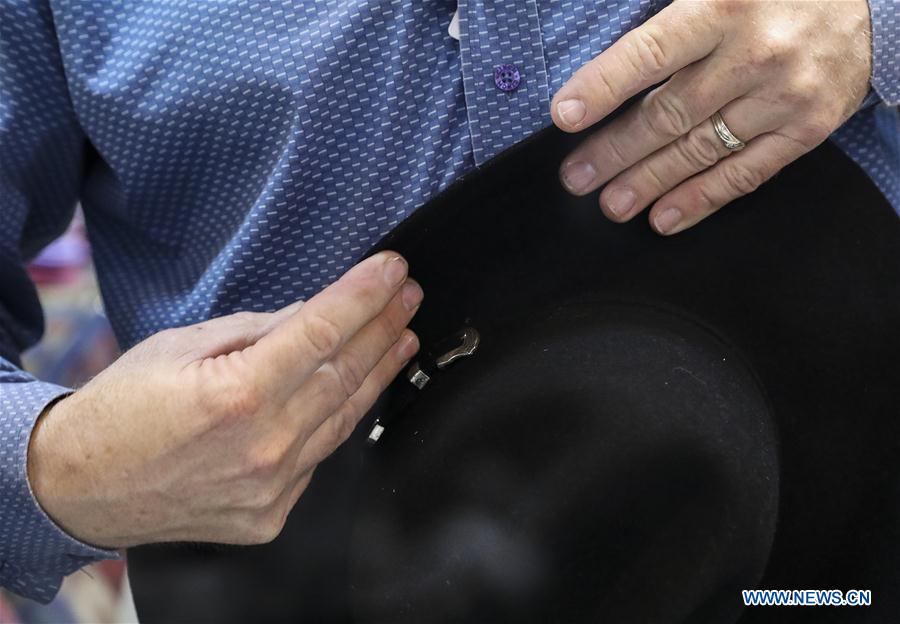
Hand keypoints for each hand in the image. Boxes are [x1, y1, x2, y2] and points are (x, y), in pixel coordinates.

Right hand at [27, 251, 421, 547]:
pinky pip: (319, 457)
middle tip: (408, 295)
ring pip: (344, 418)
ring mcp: (272, 488)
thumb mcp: (183, 345)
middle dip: (384, 326)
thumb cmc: (123, 407)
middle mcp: (264, 446)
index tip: (393, 269)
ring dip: (379, 373)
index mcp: (238, 395)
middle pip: (346, 373)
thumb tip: (314, 313)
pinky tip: (357, 391)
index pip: (323, 332)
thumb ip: (258, 331)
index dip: (365, 296)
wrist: (80, 488)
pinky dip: (338, 419)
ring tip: (403, 338)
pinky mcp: (271, 515)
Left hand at [552, 0, 872, 233]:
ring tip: (611, 204)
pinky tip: (664, 217)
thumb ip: (668, 21)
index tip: (565, 116)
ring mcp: (785, 96)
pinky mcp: (807, 130)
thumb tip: (606, 70)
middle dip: (615, 150)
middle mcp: (755, 53)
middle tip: (576, 178)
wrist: (870, 1)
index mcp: (724, 5)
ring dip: (648, 182)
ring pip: (701, 150)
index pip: (651, 53)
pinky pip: (746, 174)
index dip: (604, 86)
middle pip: (670, 112)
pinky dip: (701, 199)